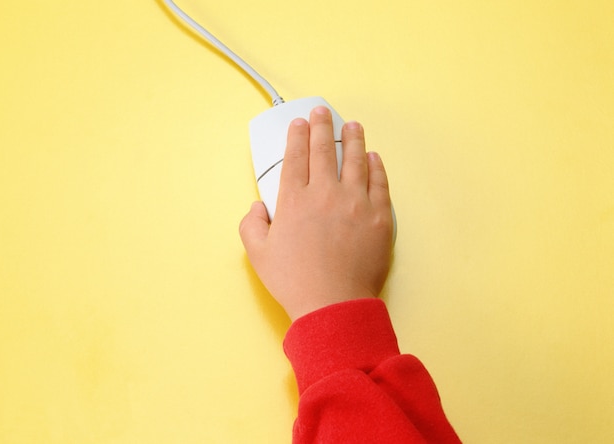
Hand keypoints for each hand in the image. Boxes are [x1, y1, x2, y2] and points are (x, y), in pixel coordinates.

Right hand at [239, 106, 393, 320]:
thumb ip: (251, 224)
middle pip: (324, 150)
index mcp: (294, 200)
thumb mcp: (258, 254)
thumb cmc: (294, 281)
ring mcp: (356, 203)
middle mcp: (325, 193)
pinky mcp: (380, 217)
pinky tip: (373, 157)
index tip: (299, 123)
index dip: (297, 136)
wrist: (333, 304)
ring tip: (352, 126)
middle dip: (322, 126)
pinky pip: (379, 183)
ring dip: (353, 139)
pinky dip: (376, 167)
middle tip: (322, 112)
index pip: (295, 157)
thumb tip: (258, 207)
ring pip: (356, 160)